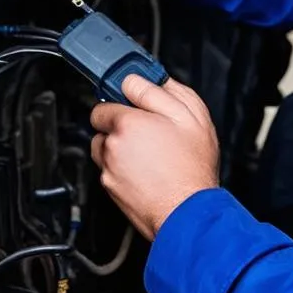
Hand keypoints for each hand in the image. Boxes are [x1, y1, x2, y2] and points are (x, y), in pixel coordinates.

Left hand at [89, 75, 219, 239]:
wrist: (188, 212)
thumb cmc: (191, 168)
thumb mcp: (189, 117)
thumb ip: (158, 91)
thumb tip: (135, 81)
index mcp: (128, 124)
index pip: (103, 104)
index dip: (120, 105)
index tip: (130, 107)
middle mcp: (112, 146)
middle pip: (102, 127)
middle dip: (120, 126)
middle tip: (147, 132)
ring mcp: (109, 170)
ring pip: (104, 150)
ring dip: (118, 148)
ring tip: (147, 154)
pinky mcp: (110, 190)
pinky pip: (110, 171)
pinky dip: (122, 170)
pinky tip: (146, 172)